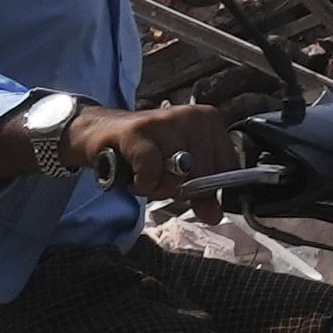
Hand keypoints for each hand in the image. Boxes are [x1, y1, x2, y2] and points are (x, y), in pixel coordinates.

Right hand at [76, 101, 235, 192]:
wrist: (104, 133)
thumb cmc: (148, 151)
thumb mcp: (181, 171)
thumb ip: (201, 193)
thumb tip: (214, 216)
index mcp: (209, 121)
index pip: (227, 167)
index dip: (209, 189)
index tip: (190, 190)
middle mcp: (192, 116)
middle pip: (204, 174)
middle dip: (180, 189)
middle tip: (161, 180)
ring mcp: (166, 121)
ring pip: (178, 175)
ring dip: (159, 187)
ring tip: (147, 175)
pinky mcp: (139, 131)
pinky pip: (152, 170)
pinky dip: (144, 183)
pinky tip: (137, 177)